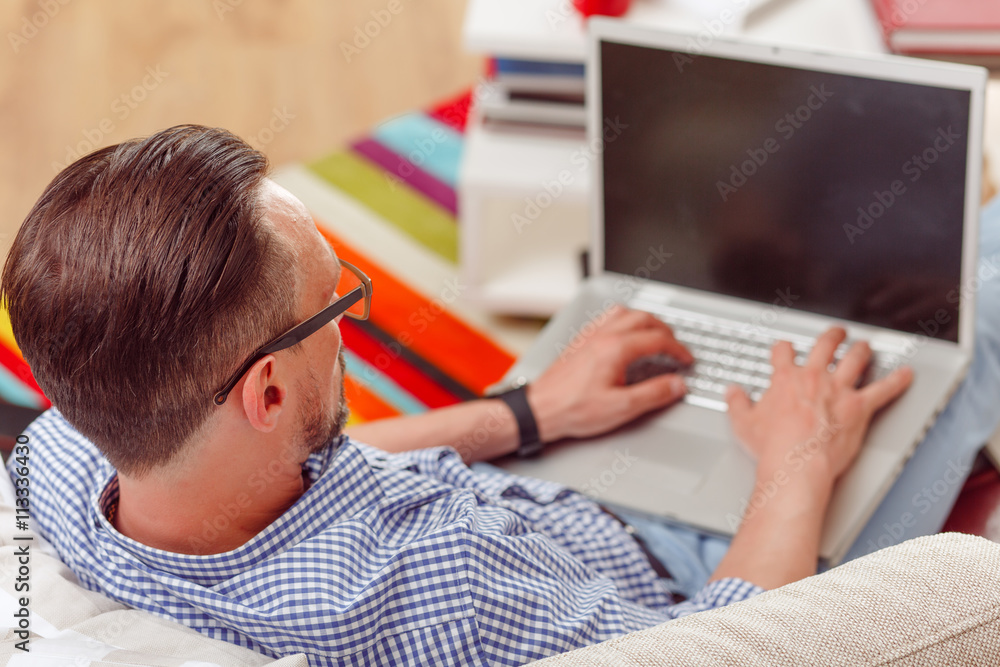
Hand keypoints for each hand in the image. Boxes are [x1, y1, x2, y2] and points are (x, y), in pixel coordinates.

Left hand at [528, 304, 691, 441]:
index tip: (686, 360)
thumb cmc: (573, 408)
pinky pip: (605, 318)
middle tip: (676, 346)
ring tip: (655, 334)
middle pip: (644, 319)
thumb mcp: (621, 407)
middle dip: (666, 331)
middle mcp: (602, 336)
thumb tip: (676, 385)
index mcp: (616, 349)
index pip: (658, 340)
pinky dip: (623, 320)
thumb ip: (653, 394)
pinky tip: (624, 332)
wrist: (541, 409)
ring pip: (624, 312)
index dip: (678, 350)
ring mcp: (590, 336)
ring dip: (644, 320)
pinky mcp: (580, 341)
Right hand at [726, 327, 912, 484]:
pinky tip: (907, 374)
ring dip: (862, 350)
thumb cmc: (772, 447)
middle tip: (836, 333)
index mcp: (785, 378)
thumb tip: (731, 394)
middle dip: (832, 336)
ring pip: (855, 359)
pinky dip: (898, 381)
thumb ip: (737, 404)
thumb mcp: (743, 424)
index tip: (785, 349)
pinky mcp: (859, 407)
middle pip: (826, 345)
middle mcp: (814, 377)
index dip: (784, 348)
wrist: (796, 465)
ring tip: (865, 346)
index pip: (783, 351)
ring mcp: (839, 390)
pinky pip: (884, 389)